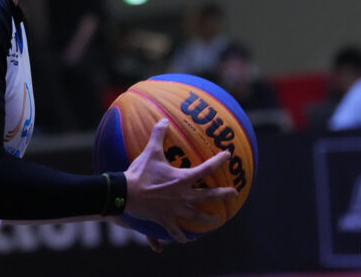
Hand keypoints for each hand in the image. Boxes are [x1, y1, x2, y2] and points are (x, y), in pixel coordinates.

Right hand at [123, 118, 237, 243]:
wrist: (126, 194)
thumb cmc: (140, 173)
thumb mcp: (150, 152)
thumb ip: (158, 135)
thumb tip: (163, 120)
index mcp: (182, 179)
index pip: (206, 169)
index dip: (219, 161)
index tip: (228, 156)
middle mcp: (183, 196)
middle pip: (208, 197)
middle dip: (223, 194)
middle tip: (234, 193)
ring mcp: (175, 210)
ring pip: (196, 216)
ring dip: (207, 218)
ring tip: (216, 219)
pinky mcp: (165, 220)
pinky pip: (176, 232)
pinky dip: (182, 237)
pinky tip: (187, 240)